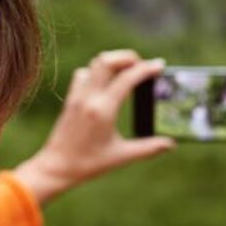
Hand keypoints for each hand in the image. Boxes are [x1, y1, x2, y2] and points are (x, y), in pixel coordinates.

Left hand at [15, 50, 175, 203]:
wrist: (56, 167)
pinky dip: (97, 71)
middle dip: (128, 57)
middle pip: (107, 60)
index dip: (146, 68)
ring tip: (127, 72)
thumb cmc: (88, 164)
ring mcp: (77, 96)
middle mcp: (89, 98)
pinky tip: (105, 84)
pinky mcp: (70, 99)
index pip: (127, 78)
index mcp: (103, 110)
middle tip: (142, 65)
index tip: (160, 65)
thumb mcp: (121, 157)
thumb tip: (170, 144)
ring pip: (95, 64)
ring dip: (112, 62)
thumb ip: (148, 148)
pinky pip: (83, 74)